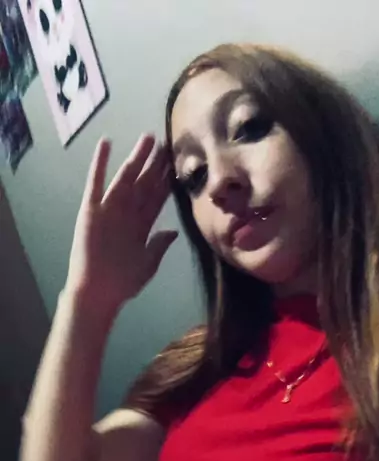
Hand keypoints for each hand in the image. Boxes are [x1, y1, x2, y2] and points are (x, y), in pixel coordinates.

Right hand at [67, 135, 177, 311]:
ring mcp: (109, 209)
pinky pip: (96, 183)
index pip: (157, 196)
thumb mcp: (149, 263)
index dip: (166, 179)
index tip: (176, 162)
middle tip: (165, 142)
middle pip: (144, 183)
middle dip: (155, 164)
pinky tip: (106, 144)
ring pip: (126, 178)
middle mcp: (127, 213)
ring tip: (147, 139)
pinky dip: (99, 164)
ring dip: (136, 158)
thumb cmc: (123, 283)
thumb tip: (173, 231)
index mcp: (142, 225)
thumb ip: (159, 245)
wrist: (99, 294)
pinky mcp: (92, 210)